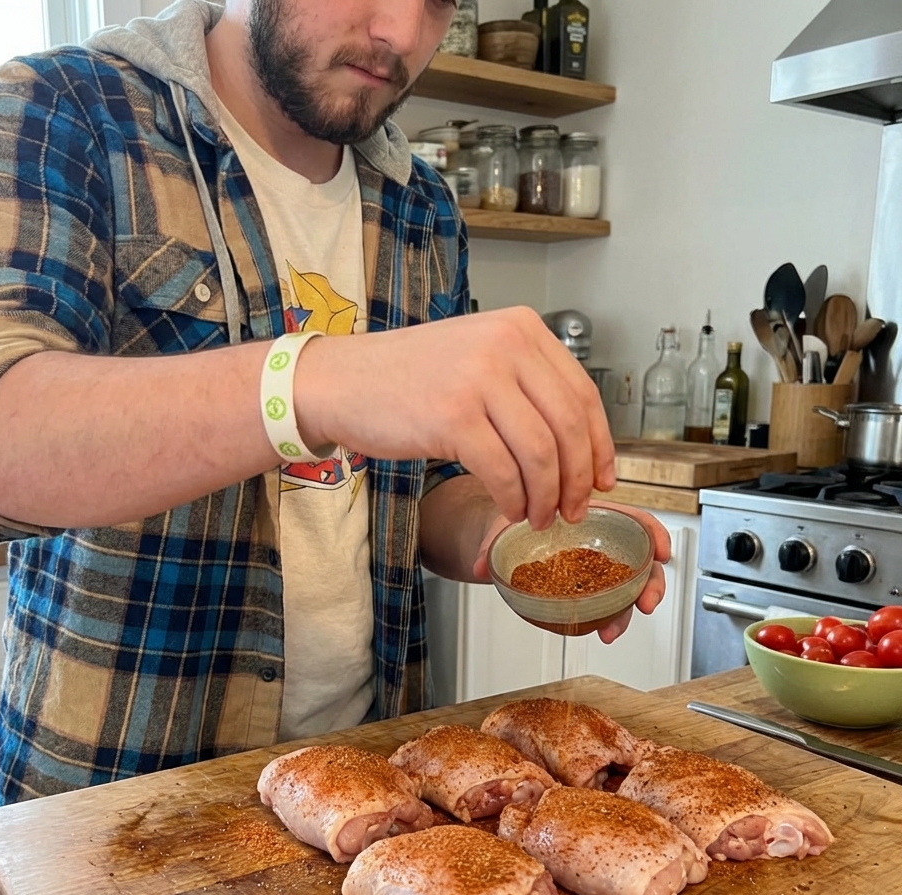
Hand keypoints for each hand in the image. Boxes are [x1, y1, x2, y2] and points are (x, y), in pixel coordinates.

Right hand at [295, 307, 615, 527]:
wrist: (341, 381)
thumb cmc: (406, 377)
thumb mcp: (475, 358)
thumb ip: (523, 384)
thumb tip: (575, 443)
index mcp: (520, 328)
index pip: (582, 393)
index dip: (600, 445)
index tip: (603, 479)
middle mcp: (505, 346)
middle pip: (568, 425)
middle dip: (579, 478)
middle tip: (575, 509)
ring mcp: (478, 379)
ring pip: (541, 453)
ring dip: (547, 496)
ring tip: (539, 517)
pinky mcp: (452, 417)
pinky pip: (503, 471)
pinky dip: (514, 499)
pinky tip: (511, 510)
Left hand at [470, 500, 670, 644]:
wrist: (503, 538)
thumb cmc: (515, 520)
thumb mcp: (505, 524)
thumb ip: (492, 545)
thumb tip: (478, 567)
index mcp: (589, 516)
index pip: (633, 519)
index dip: (653, 534)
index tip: (661, 552)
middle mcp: (599, 543)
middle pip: (638, 560)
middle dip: (649, 584)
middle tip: (645, 604)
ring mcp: (595, 568)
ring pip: (627, 586)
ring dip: (628, 610)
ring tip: (614, 629)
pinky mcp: (587, 589)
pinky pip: (607, 601)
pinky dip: (610, 616)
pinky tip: (602, 629)